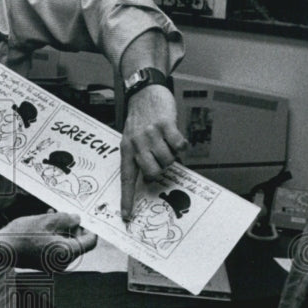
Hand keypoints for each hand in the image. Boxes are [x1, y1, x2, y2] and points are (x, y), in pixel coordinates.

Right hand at [0, 212, 96, 272]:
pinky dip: (54, 236)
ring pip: (66, 243)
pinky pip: (56, 248)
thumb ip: (66, 219)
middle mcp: (63, 262)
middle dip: (73, 226)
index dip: (90, 228)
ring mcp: (53, 264)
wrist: (2, 249)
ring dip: (62, 229)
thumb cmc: (23, 236)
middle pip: (77, 242)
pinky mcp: (45, 262)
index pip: (90, 242)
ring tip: (52, 215)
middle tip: (65, 213)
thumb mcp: (47, 220)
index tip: (86, 217)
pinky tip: (45, 224)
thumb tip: (77, 219)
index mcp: (66, 252)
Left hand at [120, 84, 186, 219]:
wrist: (144, 91)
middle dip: (160, 171)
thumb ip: (140, 157)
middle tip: (161, 160)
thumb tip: (153, 177)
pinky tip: (176, 137)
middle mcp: (137, 143)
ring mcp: (150, 134)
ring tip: (167, 144)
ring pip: (168, 160)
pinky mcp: (165, 124)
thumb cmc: (139, 118)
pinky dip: (182, 145)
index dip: (127, 198)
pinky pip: (179, 146)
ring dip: (172, 156)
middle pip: (151, 173)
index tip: (127, 216)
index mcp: (126, 149)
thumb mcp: (132, 138)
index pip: (126, 179)